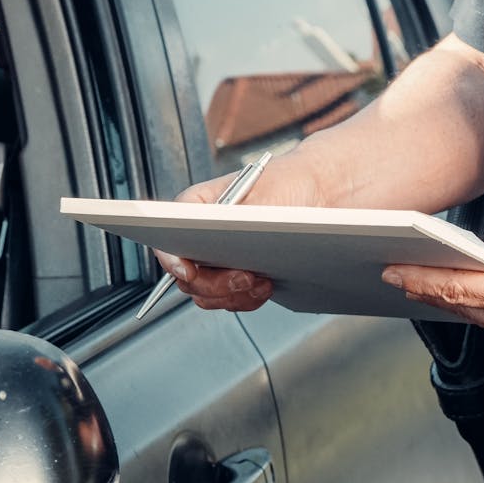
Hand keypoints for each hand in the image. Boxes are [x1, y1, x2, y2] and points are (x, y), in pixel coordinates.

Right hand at [153, 158, 323, 311]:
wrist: (317, 193)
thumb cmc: (288, 182)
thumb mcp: (265, 195)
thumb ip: (238, 220)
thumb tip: (222, 240)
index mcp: (196, 206)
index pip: (166, 233)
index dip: (172, 258)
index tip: (189, 272)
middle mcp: (199, 234)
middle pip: (185, 274)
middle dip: (215, 284)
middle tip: (245, 278)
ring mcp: (215, 258)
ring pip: (205, 293)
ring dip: (232, 296)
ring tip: (261, 282)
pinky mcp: (234, 275)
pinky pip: (228, 300)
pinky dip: (245, 299)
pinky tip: (266, 286)